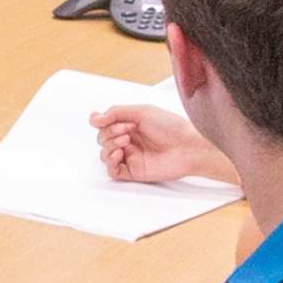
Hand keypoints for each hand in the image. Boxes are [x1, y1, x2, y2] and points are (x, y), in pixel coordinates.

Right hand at [92, 100, 222, 186]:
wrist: (188, 146)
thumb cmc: (171, 127)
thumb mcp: (142, 111)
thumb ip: (116, 112)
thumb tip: (94, 118)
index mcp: (131, 125)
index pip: (105, 125)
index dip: (100, 122)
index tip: (99, 119)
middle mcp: (129, 141)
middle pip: (102, 139)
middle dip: (108, 132)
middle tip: (125, 130)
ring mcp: (131, 156)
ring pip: (104, 154)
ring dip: (109, 145)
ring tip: (125, 140)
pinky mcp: (134, 171)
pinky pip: (112, 171)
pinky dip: (110, 162)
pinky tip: (119, 153)